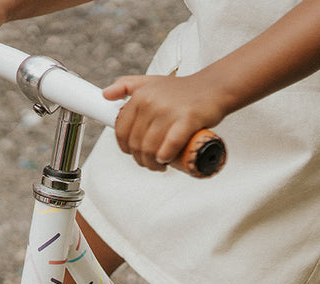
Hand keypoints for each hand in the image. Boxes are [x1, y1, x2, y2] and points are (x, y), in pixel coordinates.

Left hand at [103, 74, 226, 171]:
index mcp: (140, 96)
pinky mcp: (187, 120)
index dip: (125, 147)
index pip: (122, 131)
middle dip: (141, 159)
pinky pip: (169, 146)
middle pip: (136, 143)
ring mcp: (169, 111)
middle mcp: (151, 102)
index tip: (133, 153)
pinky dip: (165, 157)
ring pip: (150, 148)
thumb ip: (126, 85)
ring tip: (159, 165)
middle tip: (150, 163)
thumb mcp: (150, 82)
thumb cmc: (182, 90)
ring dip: (153, 164)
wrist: (214, 88)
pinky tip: (166, 160)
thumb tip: (105, 94)